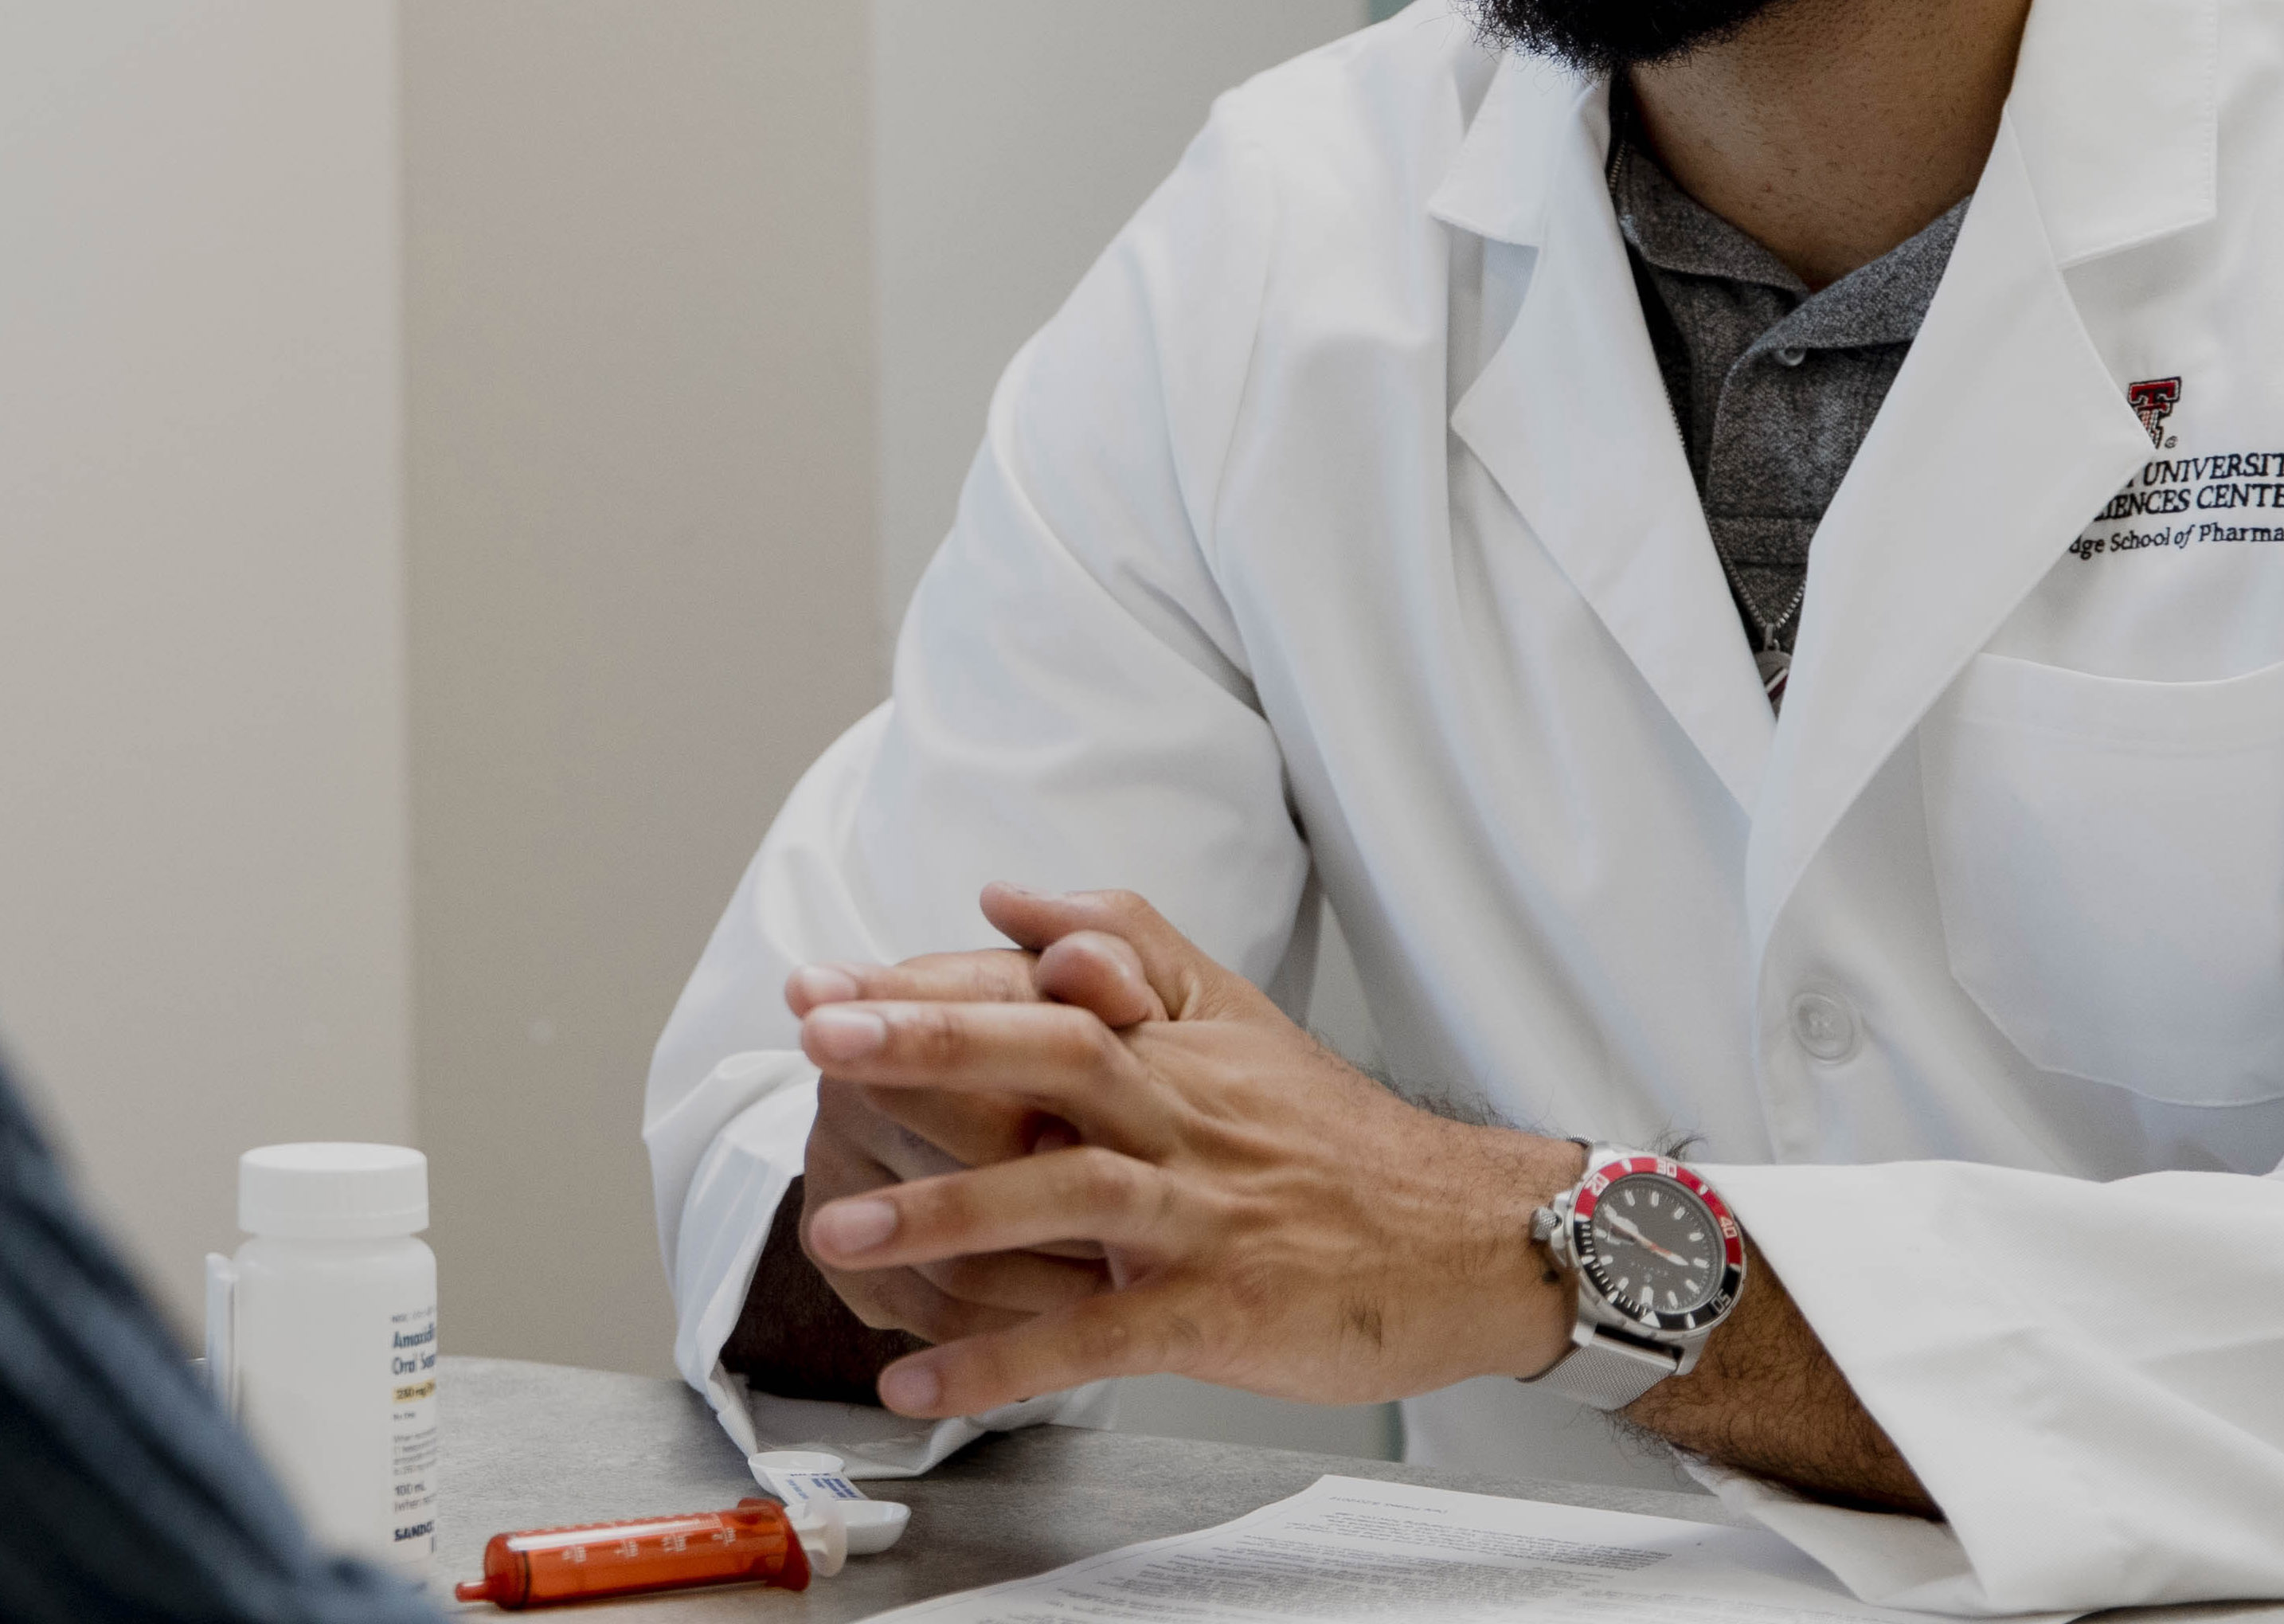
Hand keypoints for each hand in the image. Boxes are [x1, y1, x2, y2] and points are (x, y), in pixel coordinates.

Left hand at [793, 884, 1584, 1417]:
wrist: (1464, 1237)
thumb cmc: (1331, 1135)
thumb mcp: (1233, 1016)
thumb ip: (1119, 943)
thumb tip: (1002, 898)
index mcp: (1170, 1047)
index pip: (1037, 996)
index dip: (929, 988)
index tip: (820, 987)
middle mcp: (1178, 1116)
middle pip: (1049, 1059)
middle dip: (930, 1047)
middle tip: (818, 1044)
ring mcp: (1197, 1216)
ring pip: (1064, 1194)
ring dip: (945, 1213)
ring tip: (832, 1227)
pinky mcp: (1217, 1312)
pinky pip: (1098, 1336)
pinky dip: (1004, 1364)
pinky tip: (917, 1385)